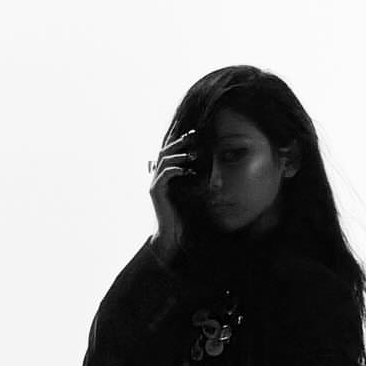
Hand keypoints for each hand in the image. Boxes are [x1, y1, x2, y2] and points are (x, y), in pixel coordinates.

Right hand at [148, 126, 200, 255]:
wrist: (171, 234)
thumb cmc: (183, 217)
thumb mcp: (192, 195)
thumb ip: (195, 181)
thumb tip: (210, 170)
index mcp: (165, 175)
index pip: (170, 152)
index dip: (178, 140)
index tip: (192, 131)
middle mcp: (158, 176)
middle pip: (165, 151)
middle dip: (179, 141)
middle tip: (193, 134)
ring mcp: (155, 183)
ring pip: (163, 160)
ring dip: (179, 154)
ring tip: (192, 153)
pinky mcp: (155, 191)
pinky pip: (165, 175)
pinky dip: (176, 169)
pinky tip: (187, 170)